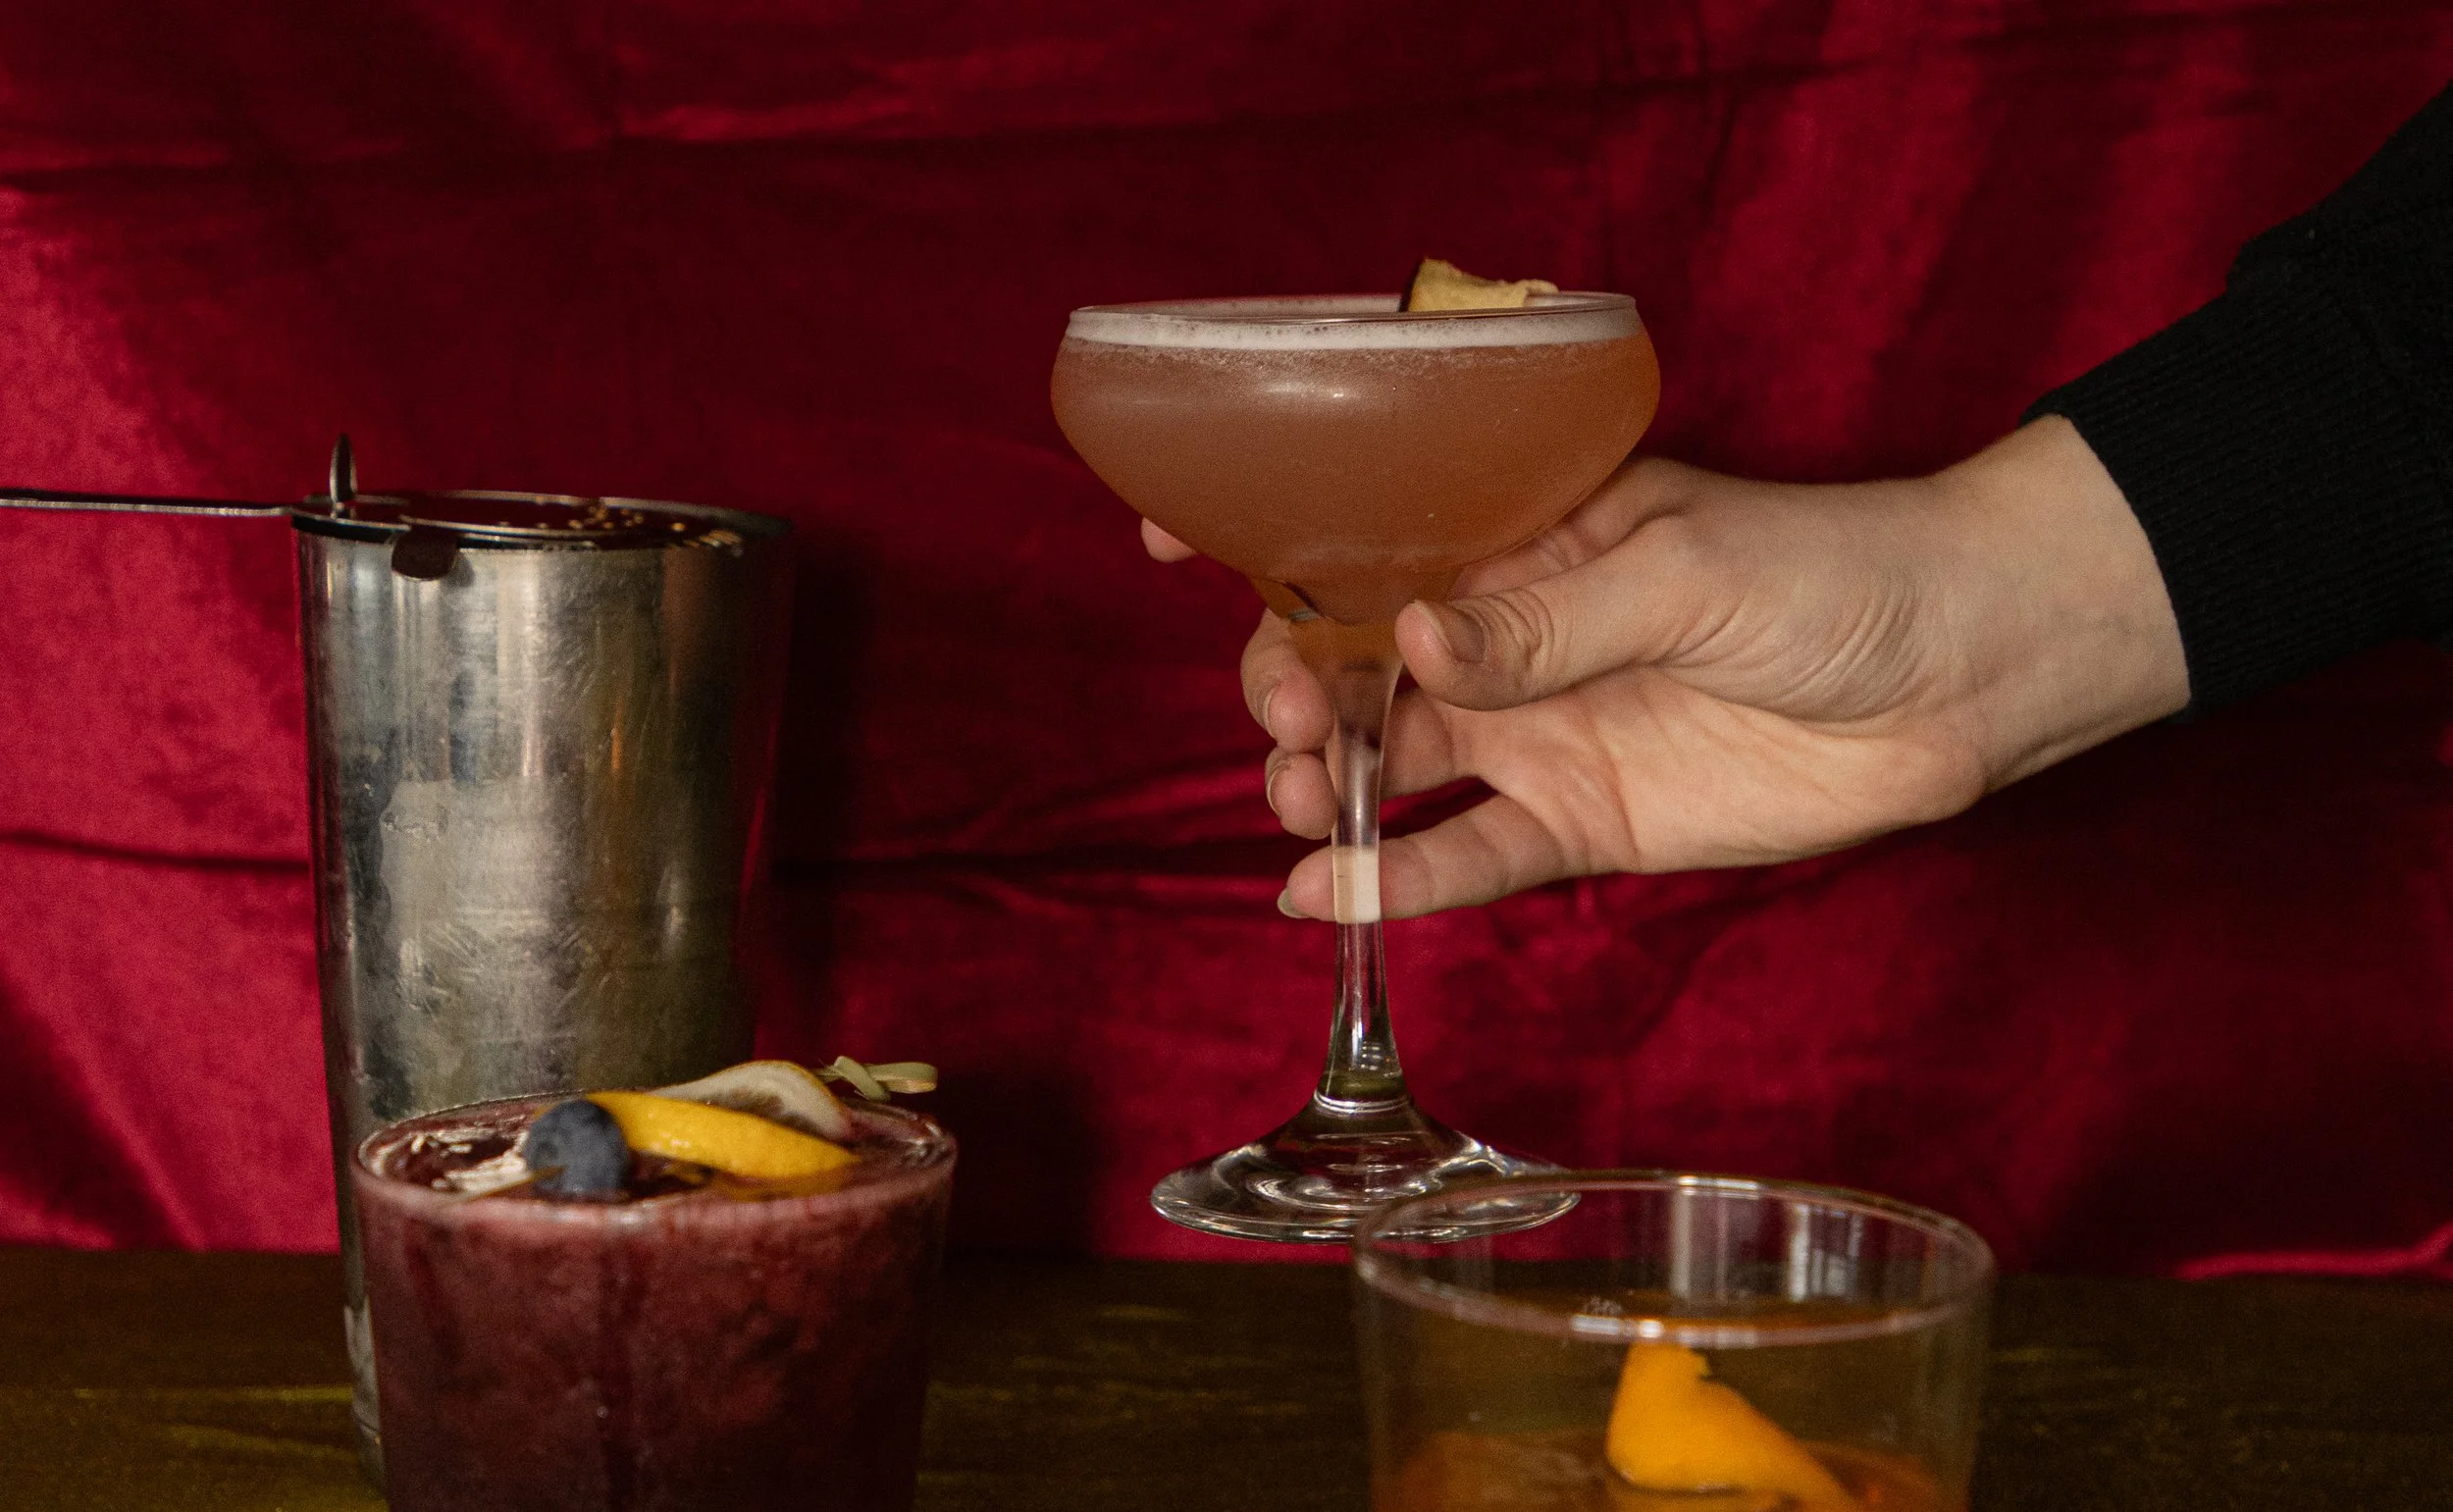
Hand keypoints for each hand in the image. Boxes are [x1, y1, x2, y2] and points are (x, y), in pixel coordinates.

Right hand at [1151, 417, 2187, 918]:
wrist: (1958, 677)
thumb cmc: (1829, 573)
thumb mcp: (1681, 571)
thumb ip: (1546, 621)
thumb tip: (1410, 640)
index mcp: (1522, 532)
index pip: (1368, 526)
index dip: (1266, 535)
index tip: (1167, 540)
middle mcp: (1507, 632)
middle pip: (1354, 661)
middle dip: (1294, 687)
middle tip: (1297, 722)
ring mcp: (1536, 730)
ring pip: (1394, 763)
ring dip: (1329, 788)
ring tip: (1306, 806)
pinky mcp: (1576, 823)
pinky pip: (1466, 855)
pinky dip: (1393, 881)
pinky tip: (1321, 899)